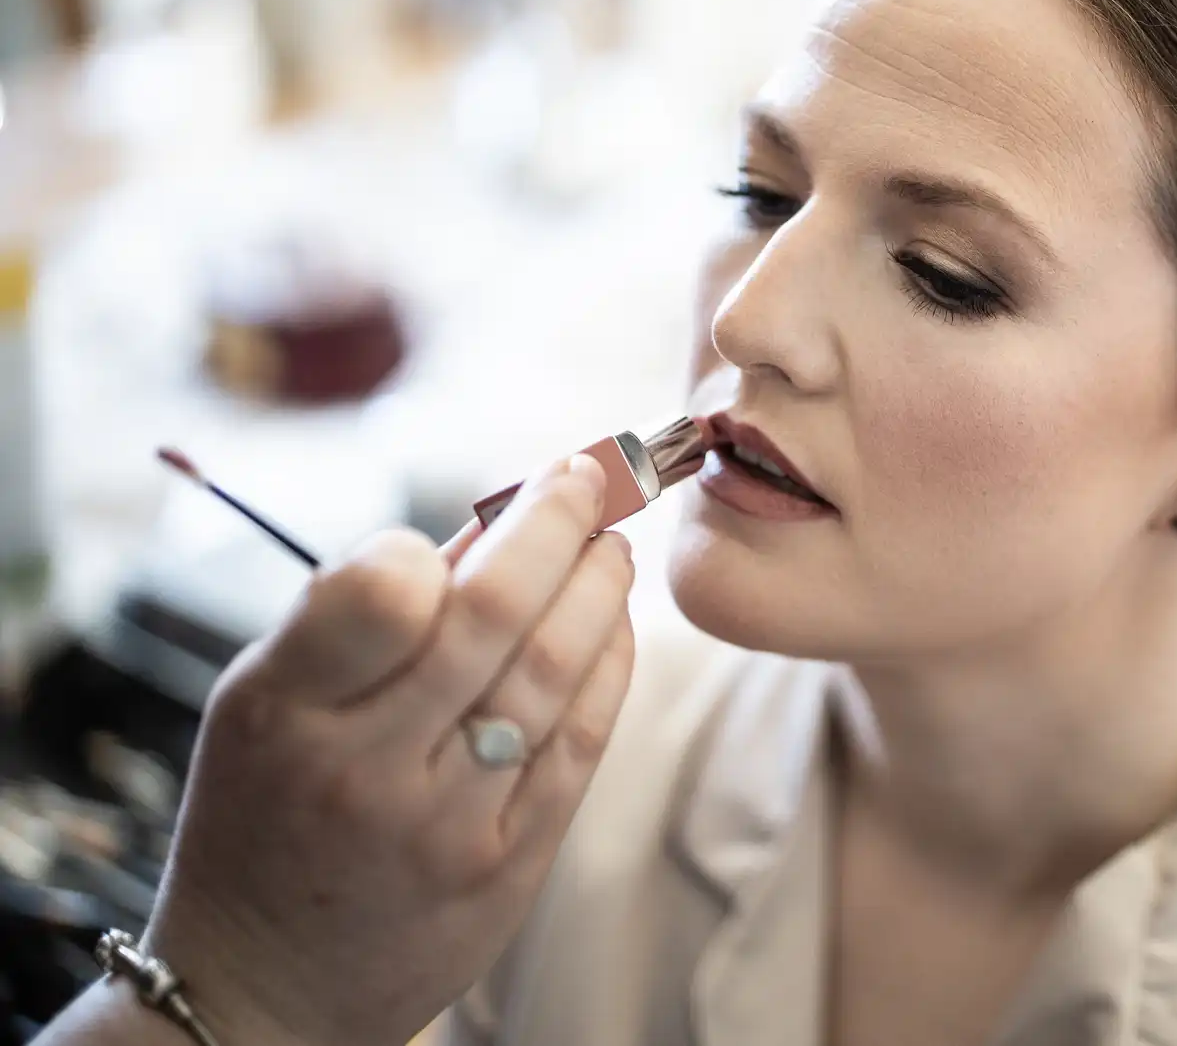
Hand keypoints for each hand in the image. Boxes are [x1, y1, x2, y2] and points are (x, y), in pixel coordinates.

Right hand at [142, 454, 636, 1045]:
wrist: (263, 992)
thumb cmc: (267, 814)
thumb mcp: (266, 704)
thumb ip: (358, 616)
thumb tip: (487, 523)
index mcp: (285, 711)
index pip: (380, 590)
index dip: (444, 538)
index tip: (490, 504)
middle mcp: (366, 768)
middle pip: (493, 616)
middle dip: (557, 526)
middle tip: (587, 480)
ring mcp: (445, 823)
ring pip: (554, 672)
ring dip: (599, 587)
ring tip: (611, 543)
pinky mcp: (508, 867)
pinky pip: (582, 740)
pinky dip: (612, 664)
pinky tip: (617, 623)